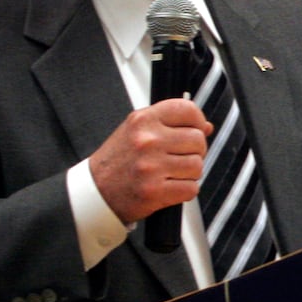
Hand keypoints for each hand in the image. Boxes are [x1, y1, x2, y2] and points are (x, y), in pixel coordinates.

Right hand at [88, 98, 211, 222]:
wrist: (96, 191)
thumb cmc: (119, 160)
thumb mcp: (137, 131)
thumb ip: (170, 125)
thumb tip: (206, 127)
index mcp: (143, 120)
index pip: (188, 109)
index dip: (197, 121)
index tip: (195, 129)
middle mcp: (147, 140)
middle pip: (198, 140)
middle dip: (195, 151)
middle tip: (179, 157)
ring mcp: (151, 166)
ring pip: (198, 166)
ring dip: (190, 173)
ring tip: (172, 173)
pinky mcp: (154, 191)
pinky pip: (191, 189)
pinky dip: (185, 191)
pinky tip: (169, 187)